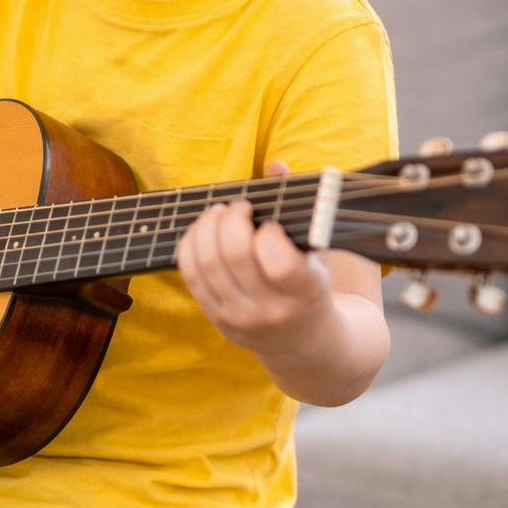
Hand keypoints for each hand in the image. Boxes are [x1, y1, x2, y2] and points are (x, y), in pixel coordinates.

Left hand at [175, 160, 333, 356]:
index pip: (277, 262)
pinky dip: (191, 245)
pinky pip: (191, 275)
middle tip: (238, 206)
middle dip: (231, 219)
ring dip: (207, 227)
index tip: (271, 223)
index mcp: (304, 293)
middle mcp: (270, 311)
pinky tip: (203, 230)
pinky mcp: (216, 319)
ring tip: (219, 213)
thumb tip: (275, 164)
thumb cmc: (311, 283)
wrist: (304, 343)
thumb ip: (297, 206)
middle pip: (234, 255)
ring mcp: (240, 318)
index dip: (268, 233)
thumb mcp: (316, 250)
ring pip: (207, 263)